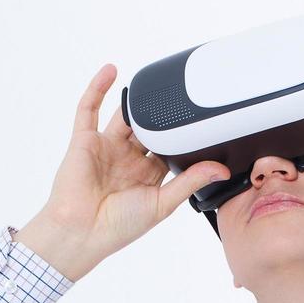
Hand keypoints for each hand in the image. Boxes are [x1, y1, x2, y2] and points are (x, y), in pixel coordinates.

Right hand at [18, 63, 231, 281]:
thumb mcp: (163, 203)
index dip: (182, 135)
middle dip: (161, 115)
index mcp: (147, 175)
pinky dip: (98, 88)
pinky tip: (111, 71)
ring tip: (152, 83)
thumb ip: (191, 181)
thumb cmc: (119, 226)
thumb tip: (222, 170)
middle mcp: (127, 159)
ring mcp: (106, 147)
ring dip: (135, 99)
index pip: (170, 147)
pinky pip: (88, 109)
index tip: (201, 121)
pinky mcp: (84, 140)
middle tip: (178, 97)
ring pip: (123, 116)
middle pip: (149, 128)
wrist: (81, 231)